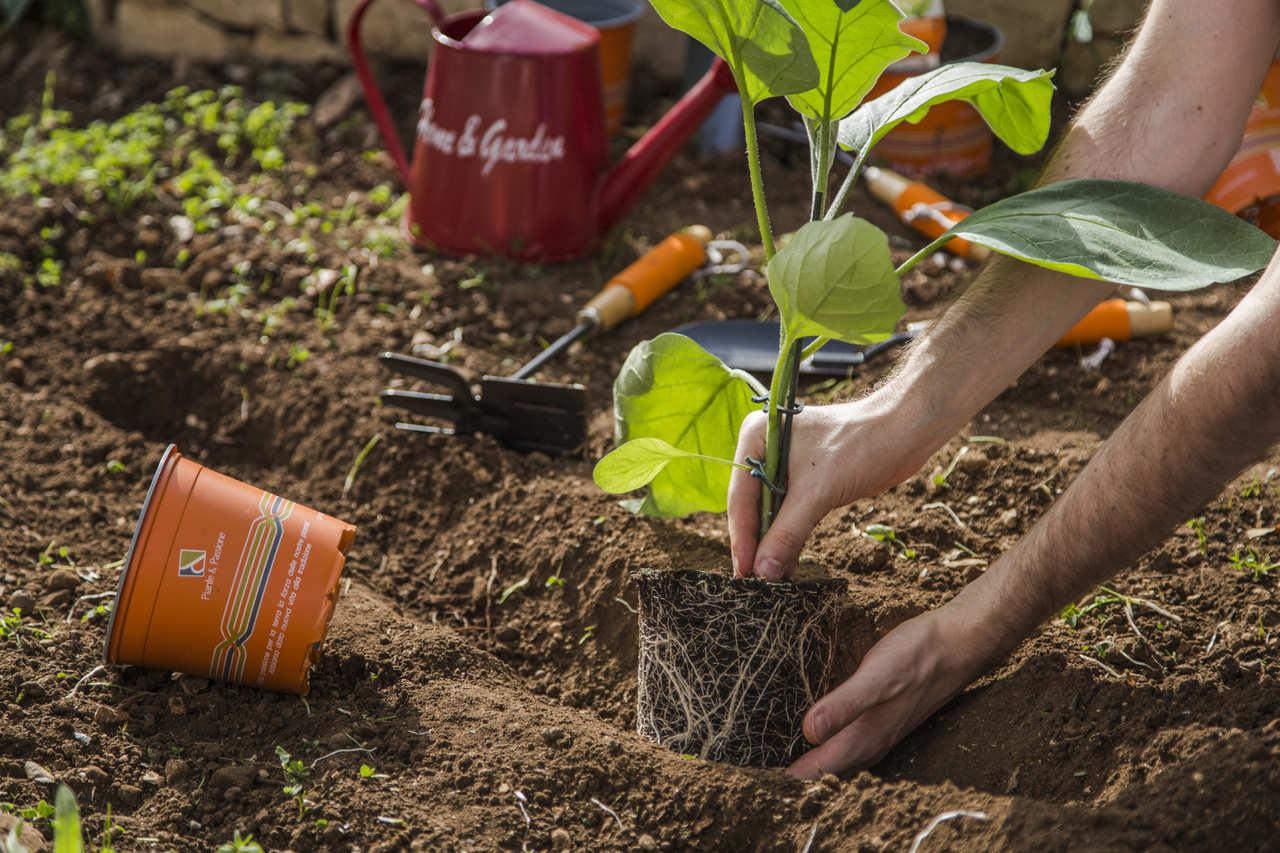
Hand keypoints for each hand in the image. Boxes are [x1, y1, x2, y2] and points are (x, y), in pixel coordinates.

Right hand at [727, 395, 930, 578]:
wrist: (904, 432)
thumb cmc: (858, 448)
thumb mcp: (817, 493)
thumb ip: (786, 533)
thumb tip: (763, 572)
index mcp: (755, 438)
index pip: (740, 496)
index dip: (742, 538)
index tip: (743, 572)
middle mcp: (764, 448)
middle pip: (752, 506)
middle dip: (757, 543)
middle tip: (753, 581)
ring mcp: (784, 464)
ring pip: (770, 512)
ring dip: (773, 543)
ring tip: (770, 579)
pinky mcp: (806, 478)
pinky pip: (790, 512)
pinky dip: (789, 536)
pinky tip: (787, 563)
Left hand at [787, 597, 1008, 778]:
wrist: (960, 642)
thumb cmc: (918, 656)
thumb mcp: (876, 676)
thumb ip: (843, 705)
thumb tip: (808, 733)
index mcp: (866, 737)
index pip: (819, 769)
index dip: (790, 774)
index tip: (760, 773)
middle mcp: (873, 741)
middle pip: (830, 770)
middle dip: (799, 772)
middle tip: (765, 764)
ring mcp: (883, 730)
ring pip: (843, 757)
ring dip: (817, 760)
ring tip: (785, 752)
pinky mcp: (888, 715)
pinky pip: (854, 739)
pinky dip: (833, 741)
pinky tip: (823, 726)